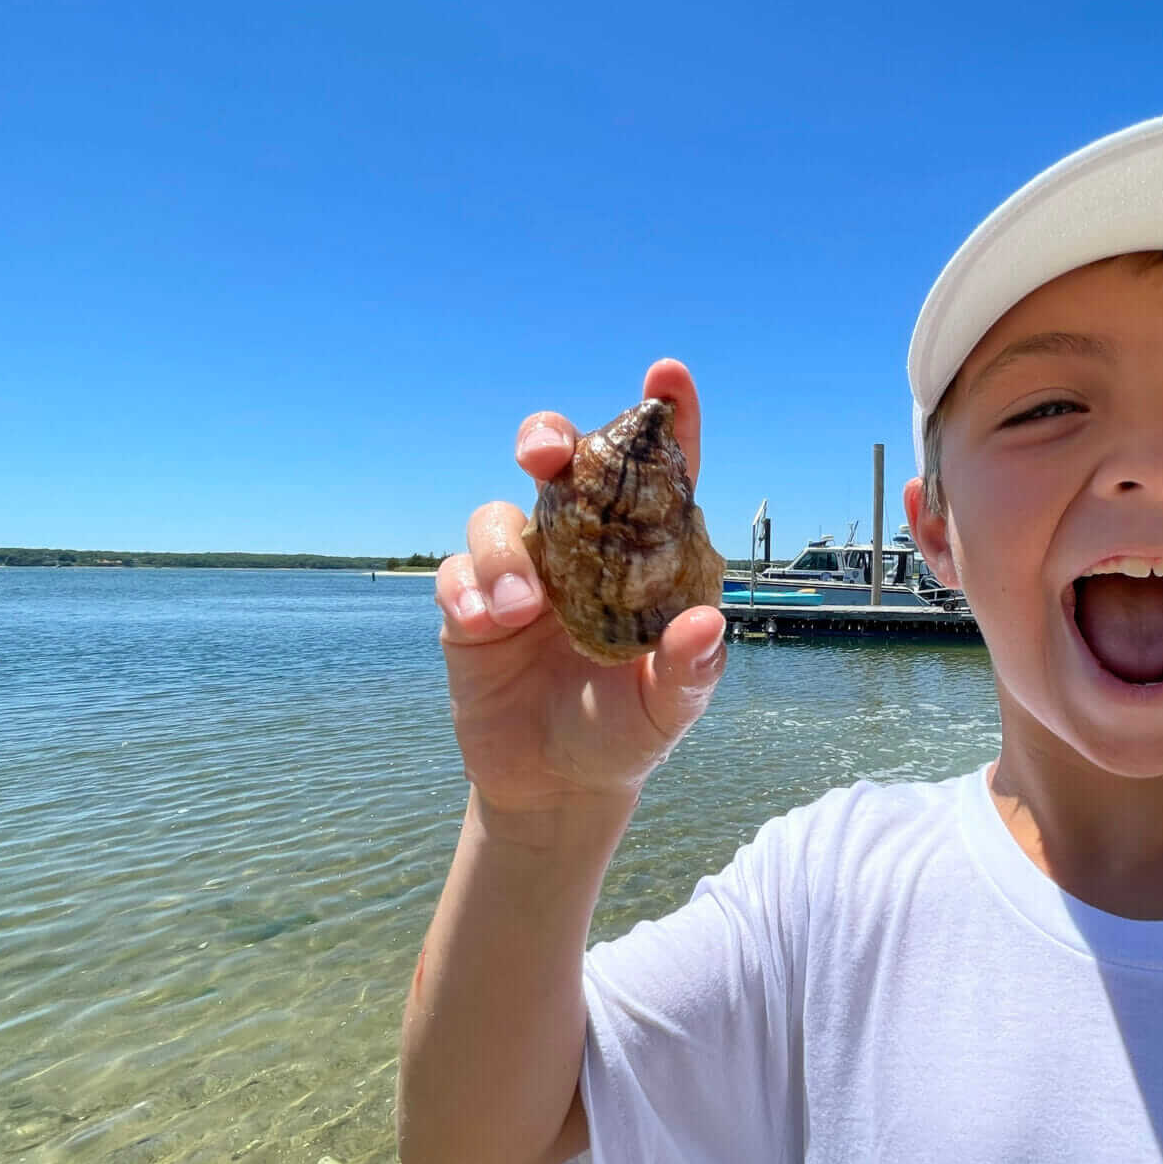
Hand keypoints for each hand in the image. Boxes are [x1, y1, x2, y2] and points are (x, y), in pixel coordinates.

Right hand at [436, 359, 726, 821]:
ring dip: (503, 549)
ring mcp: (522, 570)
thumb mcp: (668, 711)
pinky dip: (468, 587)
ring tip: (523, 609)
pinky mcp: (471, 607)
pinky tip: (489, 623)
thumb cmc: (626, 732)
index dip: (665, 416)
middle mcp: (580, 545)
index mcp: (643, 553)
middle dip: (548, 437)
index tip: (666, 376)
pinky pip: (455, 571)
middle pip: (558, 460)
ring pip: (497, 513)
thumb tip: (706, 625)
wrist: (557, 787)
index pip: (658, 469)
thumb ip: (689, 670)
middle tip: (545, 454)